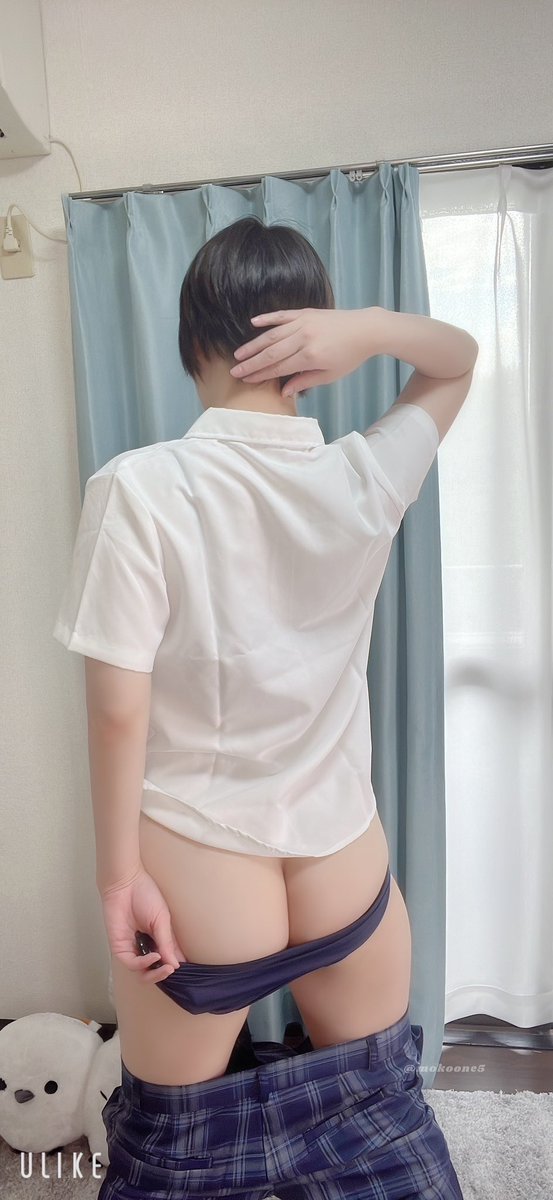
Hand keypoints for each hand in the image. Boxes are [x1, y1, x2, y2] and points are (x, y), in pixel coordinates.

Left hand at [99, 865, 186, 984]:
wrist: (126, 883)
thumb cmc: (146, 895)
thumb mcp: (162, 920)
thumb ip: (167, 943)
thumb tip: (176, 965)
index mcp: (158, 939)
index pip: (167, 960)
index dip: (174, 967)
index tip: (182, 970)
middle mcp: (145, 947)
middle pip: (153, 971)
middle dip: (162, 975)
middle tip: (171, 970)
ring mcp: (132, 948)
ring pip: (141, 972)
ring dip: (154, 973)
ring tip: (165, 967)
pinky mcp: (119, 947)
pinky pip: (130, 963)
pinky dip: (143, 964)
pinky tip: (154, 957)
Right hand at [229, 307, 379, 395]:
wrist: (366, 329)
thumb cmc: (350, 356)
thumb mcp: (330, 375)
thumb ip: (305, 381)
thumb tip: (283, 392)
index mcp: (310, 356)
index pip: (279, 367)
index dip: (261, 375)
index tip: (246, 380)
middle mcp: (304, 338)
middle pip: (271, 352)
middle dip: (252, 362)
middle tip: (235, 370)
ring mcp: (303, 322)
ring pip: (272, 334)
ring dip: (254, 344)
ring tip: (239, 354)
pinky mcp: (305, 312)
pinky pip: (282, 315)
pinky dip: (267, 318)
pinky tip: (253, 323)